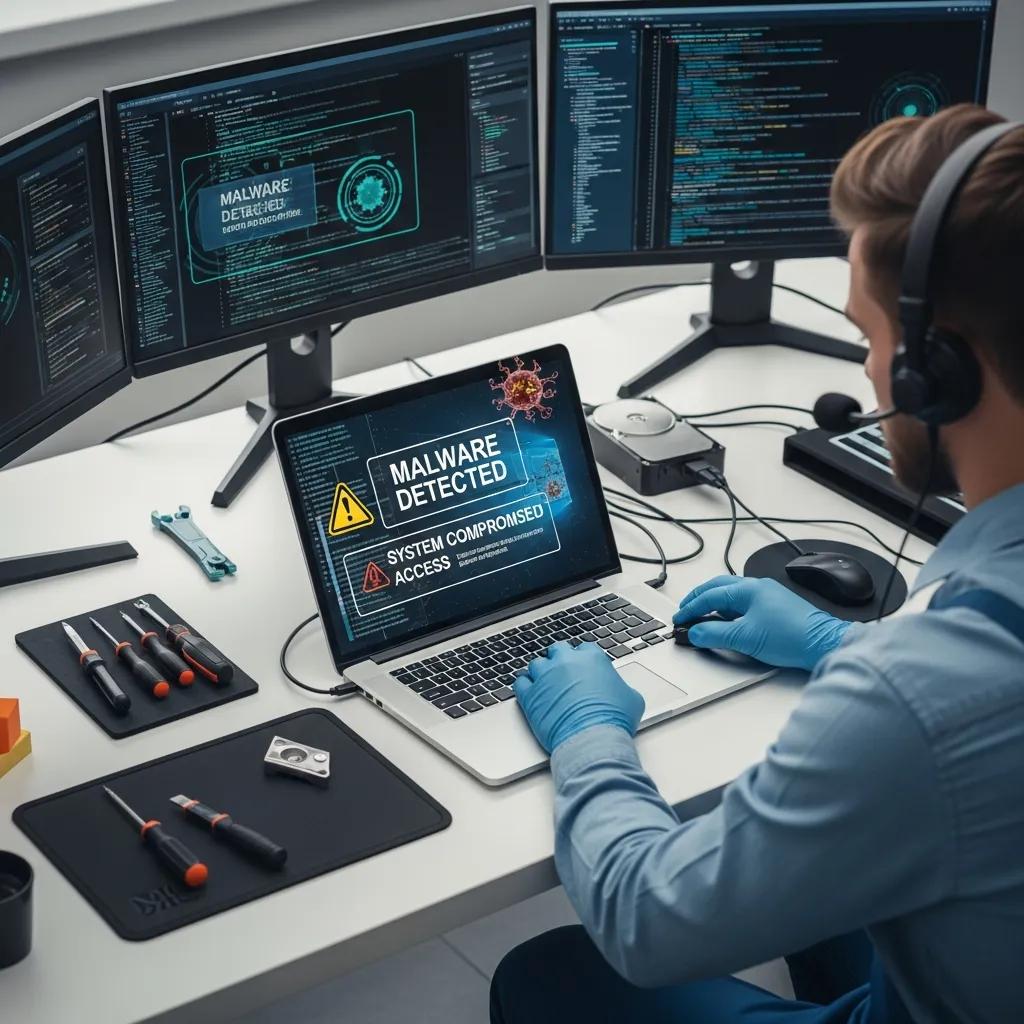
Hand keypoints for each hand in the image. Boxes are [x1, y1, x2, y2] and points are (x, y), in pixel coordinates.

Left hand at [513, 641, 644, 753]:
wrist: (592, 740)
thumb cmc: (613, 720)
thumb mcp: (632, 699)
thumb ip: (622, 687)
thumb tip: (622, 692)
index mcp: (591, 658)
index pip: (584, 648)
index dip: (584, 659)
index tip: (584, 668)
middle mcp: (566, 662)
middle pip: (558, 650)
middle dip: (560, 659)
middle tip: (564, 674)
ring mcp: (545, 676)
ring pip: (536, 664)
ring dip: (541, 672)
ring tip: (546, 684)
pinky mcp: (530, 695)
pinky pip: (520, 682)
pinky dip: (524, 686)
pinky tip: (531, 692)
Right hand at [673, 576, 851, 671]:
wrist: (824, 644)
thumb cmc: (793, 636)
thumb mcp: (745, 638)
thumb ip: (715, 635)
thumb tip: (695, 633)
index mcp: (749, 589)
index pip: (710, 595)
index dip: (691, 607)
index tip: (679, 619)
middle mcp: (758, 587)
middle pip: (719, 587)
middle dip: (699, 598)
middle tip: (685, 610)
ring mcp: (768, 596)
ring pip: (731, 594)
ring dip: (713, 602)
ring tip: (702, 616)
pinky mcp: (775, 607)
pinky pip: (744, 603)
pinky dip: (728, 609)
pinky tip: (726, 621)